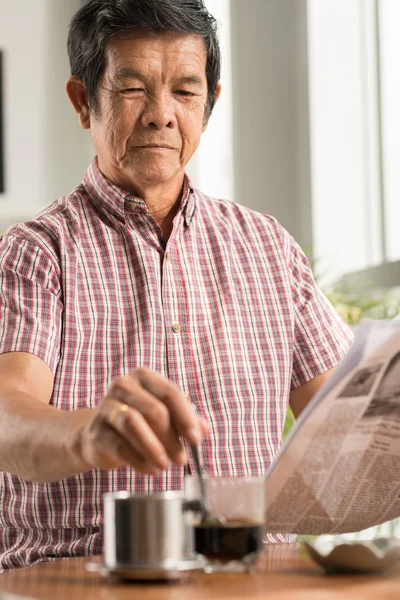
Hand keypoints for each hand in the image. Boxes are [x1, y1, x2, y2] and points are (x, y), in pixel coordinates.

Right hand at [76, 368, 208, 474]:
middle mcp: (123, 385)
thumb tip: (204, 429)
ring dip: (154, 448)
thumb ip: (186, 420)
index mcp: (144, 377)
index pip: (170, 393)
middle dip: (171, 437)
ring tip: (166, 466)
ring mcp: (106, 406)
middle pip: (154, 410)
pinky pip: (120, 446)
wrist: (100, 437)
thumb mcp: (165, 417)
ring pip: (133, 423)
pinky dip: (139, 460)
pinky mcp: (96, 431)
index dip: (186, 418)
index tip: (196, 440)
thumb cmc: (139, 422)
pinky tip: (151, 470)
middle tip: (182, 458)